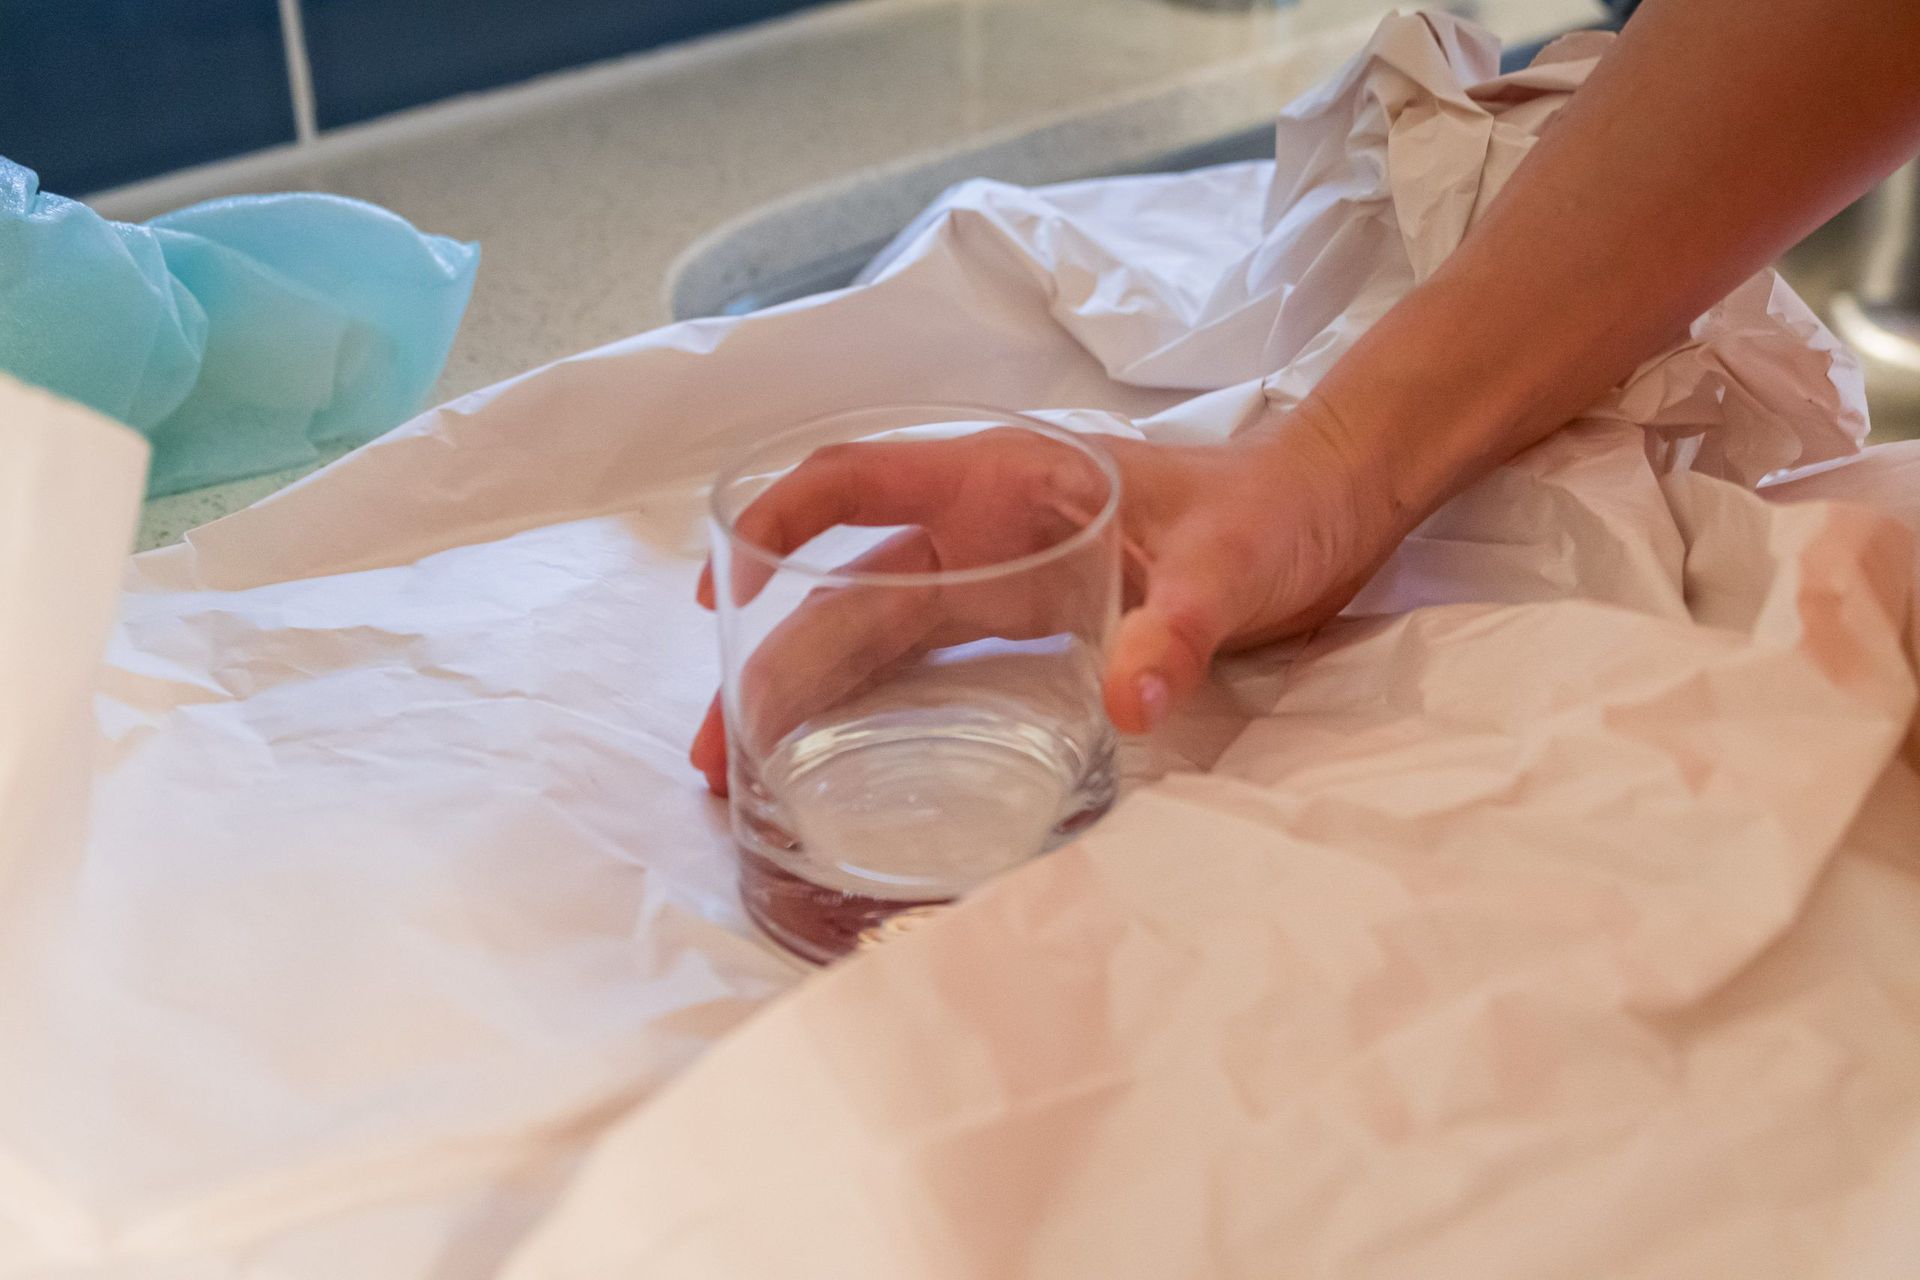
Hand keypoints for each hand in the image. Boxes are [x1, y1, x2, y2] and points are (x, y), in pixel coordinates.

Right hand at [689, 398, 1411, 794]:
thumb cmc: (1274, 509)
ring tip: (752, 767)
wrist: (1328, 513)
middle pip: (848, 584)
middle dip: (774, 658)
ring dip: (810, 688)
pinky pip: (927, 656)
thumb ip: (1180, 630)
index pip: (859, 480)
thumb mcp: (1230, 568)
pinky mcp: (1031, 619)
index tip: (723, 587)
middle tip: (718, 752)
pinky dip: (875, 700)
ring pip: (877, 627)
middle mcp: (986, 523)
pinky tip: (844, 754)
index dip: (778, 523)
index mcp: (1006, 477)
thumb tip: (1129, 702)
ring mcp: (1003, 573)